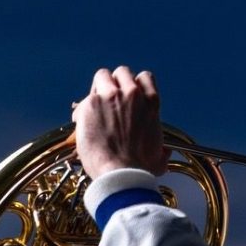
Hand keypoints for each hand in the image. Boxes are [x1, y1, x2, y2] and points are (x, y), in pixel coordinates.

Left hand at [73, 66, 167, 180]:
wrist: (121, 173)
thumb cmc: (139, 168)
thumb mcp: (159, 157)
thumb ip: (161, 150)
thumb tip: (164, 153)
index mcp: (151, 102)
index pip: (145, 77)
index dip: (135, 85)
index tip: (128, 95)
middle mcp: (132, 94)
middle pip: (122, 72)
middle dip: (115, 83)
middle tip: (110, 100)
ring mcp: (110, 96)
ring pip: (102, 76)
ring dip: (98, 88)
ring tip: (94, 106)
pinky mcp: (91, 103)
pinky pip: (84, 99)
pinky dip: (82, 109)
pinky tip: (81, 122)